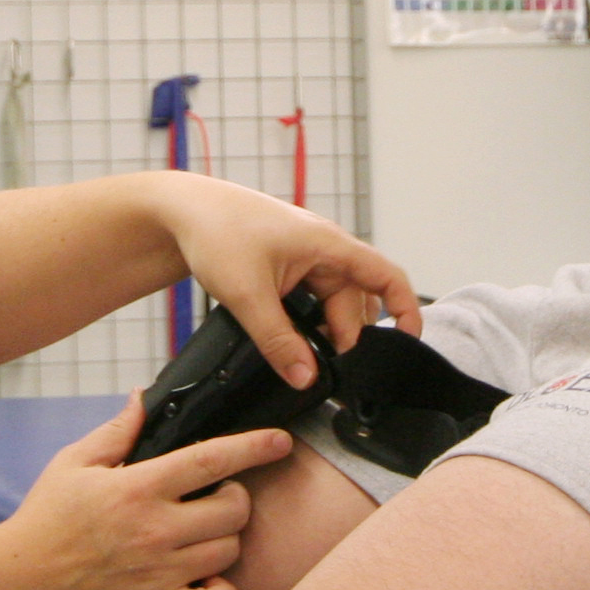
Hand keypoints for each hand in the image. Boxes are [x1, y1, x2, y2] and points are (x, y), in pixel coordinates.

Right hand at [0, 398, 293, 589]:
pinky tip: (209, 580)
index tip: (280, 440)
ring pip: (227, 552)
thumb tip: (142, 398)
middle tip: (219, 496)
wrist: (18, 581)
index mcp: (138, 488)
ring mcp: (159, 572)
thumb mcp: (74, 463)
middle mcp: (155, 530)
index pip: (212, 460)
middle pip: (233, 510)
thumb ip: (117, 431)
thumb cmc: (45, 519)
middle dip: (237, 498)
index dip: (253, 447)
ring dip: (226, 539)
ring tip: (204, 533)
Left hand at [148, 173, 422, 387]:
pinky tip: (287, 337)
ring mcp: (305, 257)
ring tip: (300, 354)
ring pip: (331, 302)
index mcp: (328, 244)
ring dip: (322, 329)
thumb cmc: (216, 232)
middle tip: (318, 367)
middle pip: (355, 301)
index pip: (386, 275)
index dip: (405, 308)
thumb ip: (277, 340)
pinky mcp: (286, 266)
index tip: (409, 341)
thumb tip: (305, 378)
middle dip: (343, 336)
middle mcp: (324, 248)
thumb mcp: (247, 294)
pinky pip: (310, 298)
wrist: (180, 210)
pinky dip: (305, 320)